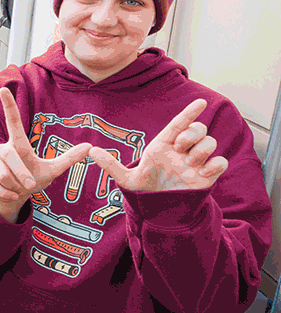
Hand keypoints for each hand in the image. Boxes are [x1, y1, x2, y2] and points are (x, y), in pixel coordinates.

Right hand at [0, 88, 90, 221]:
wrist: (14, 196)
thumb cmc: (33, 179)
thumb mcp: (52, 170)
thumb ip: (68, 158)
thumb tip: (90, 146)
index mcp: (18, 144)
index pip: (13, 121)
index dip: (9, 105)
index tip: (4, 88)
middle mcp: (2, 148)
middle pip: (9, 156)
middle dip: (21, 174)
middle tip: (30, 186)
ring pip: (0, 173)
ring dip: (12, 186)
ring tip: (18, 190)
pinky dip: (2, 192)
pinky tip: (9, 194)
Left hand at [88, 99, 227, 191]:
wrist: (161, 211)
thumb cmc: (145, 190)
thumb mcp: (127, 178)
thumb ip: (111, 165)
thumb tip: (91, 151)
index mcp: (164, 146)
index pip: (179, 124)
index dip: (189, 112)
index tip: (200, 102)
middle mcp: (182, 151)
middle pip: (198, 129)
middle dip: (192, 133)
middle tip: (180, 148)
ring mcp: (196, 162)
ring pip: (210, 142)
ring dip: (201, 150)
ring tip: (188, 163)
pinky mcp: (208, 175)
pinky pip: (221, 161)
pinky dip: (214, 164)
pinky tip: (202, 173)